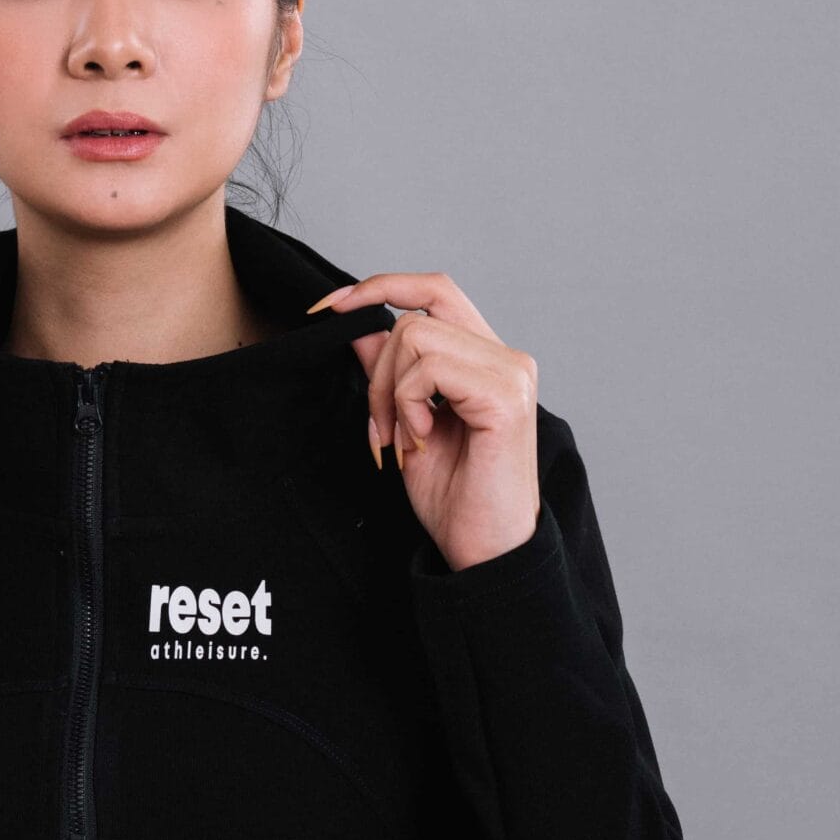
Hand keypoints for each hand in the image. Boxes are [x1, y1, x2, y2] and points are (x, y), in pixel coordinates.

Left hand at [308, 271, 540, 571]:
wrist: (485, 553)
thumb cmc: (456, 500)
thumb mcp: (405, 427)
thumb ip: (388, 374)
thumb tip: (358, 329)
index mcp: (486, 359)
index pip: (433, 290)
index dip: (379, 286)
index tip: (328, 307)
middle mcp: (506, 357)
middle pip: (414, 317)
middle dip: (377, 371)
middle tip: (381, 431)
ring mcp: (510, 373)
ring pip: (415, 336)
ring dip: (390, 394)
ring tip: (406, 441)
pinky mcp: (505, 396)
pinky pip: (427, 369)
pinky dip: (406, 405)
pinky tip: (423, 441)